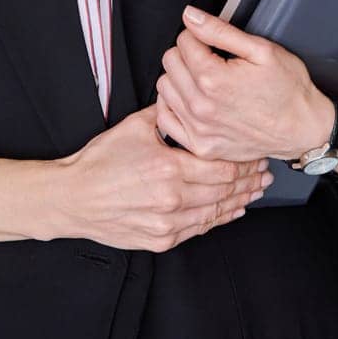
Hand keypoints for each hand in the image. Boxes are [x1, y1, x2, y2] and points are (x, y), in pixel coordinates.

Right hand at [51, 104, 270, 252]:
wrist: (73, 197)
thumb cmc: (98, 162)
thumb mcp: (133, 127)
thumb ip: (165, 114)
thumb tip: (185, 99)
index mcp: (168, 167)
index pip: (222, 167)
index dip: (245, 163)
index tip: (255, 155)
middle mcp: (171, 198)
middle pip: (225, 191)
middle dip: (249, 181)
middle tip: (264, 172)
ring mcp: (167, 223)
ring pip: (216, 213)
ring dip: (239, 201)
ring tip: (254, 191)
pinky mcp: (161, 239)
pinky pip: (199, 229)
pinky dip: (218, 219)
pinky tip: (230, 211)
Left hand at [154, 6, 334, 163]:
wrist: (303, 127)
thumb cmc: (288, 90)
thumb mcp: (261, 50)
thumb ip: (219, 31)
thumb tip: (191, 17)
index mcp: (214, 79)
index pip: (182, 41)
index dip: (198, 36)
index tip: (212, 43)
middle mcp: (201, 106)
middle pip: (170, 62)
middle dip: (187, 54)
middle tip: (210, 59)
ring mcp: (199, 129)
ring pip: (165, 88)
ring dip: (179, 78)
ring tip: (203, 79)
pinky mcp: (200, 146)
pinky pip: (165, 120)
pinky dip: (173, 106)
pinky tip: (190, 100)